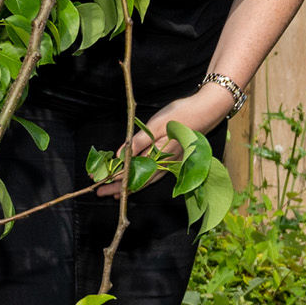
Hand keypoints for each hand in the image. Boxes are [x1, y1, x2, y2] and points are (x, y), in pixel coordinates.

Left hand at [111, 83, 234, 185]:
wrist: (206, 111)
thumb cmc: (181, 115)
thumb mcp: (156, 124)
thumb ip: (138, 142)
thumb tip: (121, 157)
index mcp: (157, 156)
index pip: (131, 172)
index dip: (114, 177)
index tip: (99, 181)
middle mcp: (164, 164)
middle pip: (137, 181)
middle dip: (118, 187)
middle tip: (100, 193)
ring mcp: (170, 164)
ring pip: (146, 180)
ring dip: (129, 186)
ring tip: (115, 193)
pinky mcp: (174, 160)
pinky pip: (155, 175)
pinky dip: (143, 180)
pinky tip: (138, 181)